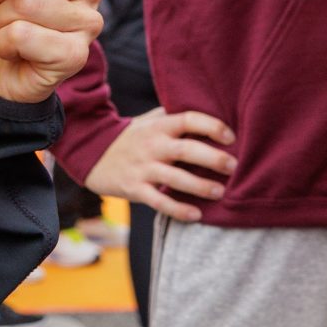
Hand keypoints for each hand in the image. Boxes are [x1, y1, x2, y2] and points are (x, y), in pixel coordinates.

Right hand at [86, 108, 238, 221]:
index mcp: (160, 126)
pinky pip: (159, 201)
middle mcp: (152, 146)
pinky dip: (178, 209)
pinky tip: (196, 215)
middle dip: (213, 158)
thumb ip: (174, 117)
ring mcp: (143, 168)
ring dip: (200, 186)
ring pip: (175, 178)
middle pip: (186, 150)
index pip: (189, 119)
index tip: (231, 137)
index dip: (212, 126)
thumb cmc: (132, 137)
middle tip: (234, 166)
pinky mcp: (135, 189)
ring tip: (220, 191)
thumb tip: (210, 110)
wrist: (92, 154)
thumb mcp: (149, 121)